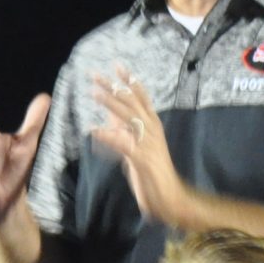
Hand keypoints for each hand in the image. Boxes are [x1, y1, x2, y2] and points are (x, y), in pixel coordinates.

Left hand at [91, 68, 199, 228]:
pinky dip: (107, 136)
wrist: (170, 197)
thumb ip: (125, 129)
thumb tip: (110, 112)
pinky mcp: (142, 158)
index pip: (142, 97)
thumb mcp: (137, 145)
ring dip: (110, 103)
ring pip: (128, 117)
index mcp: (153, 125)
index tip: (117, 65)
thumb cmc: (153, 172)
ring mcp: (148, 143)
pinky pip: (122, 144)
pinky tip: (93, 131)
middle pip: (132, 102)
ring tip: (94, 92)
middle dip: (113, 86)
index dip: (130, 80)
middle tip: (95, 74)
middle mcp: (152, 129)